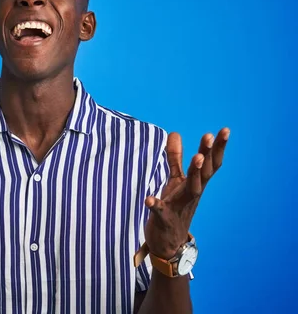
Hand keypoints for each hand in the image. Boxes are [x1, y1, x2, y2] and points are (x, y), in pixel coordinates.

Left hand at [144, 128, 229, 258]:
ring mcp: (179, 207)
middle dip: (208, 155)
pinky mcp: (164, 219)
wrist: (169, 243)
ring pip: (191, 189)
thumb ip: (175, 157)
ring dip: (194, 174)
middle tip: (210, 136)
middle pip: (204, 173)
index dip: (217, 148)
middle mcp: (192, 194)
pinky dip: (155, 205)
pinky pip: (160, 212)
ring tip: (196, 157)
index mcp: (195, 184)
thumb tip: (175, 133)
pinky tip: (148, 199)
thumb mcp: (175, 180)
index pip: (209, 164)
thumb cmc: (174, 207)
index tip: (225, 130)